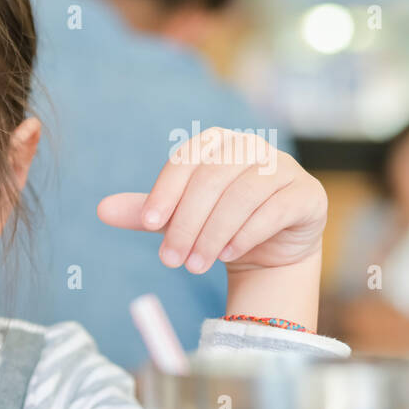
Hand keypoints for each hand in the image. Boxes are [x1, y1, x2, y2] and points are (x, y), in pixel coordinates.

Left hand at [96, 127, 326, 274]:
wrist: (268, 248)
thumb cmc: (216, 224)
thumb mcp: (177, 219)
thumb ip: (145, 213)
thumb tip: (101, 210)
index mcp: (217, 143)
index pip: (187, 160)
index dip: (166, 191)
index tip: (149, 225)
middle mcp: (252, 148)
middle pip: (212, 179)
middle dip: (187, 223)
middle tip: (170, 260)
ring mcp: (283, 168)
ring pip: (242, 196)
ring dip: (214, 234)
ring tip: (195, 265)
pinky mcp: (306, 194)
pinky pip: (274, 210)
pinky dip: (246, 234)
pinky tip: (229, 255)